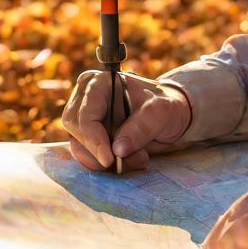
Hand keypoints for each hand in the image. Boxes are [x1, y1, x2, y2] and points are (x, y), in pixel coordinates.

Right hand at [62, 71, 192, 171]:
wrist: (171, 118)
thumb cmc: (165, 106)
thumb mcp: (161, 111)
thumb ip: (141, 127)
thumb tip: (117, 150)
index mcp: (100, 84)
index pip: (85, 112)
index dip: (93, 137)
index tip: (108, 158)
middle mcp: (87, 101)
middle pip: (76, 131)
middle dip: (100, 152)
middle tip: (128, 161)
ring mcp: (87, 121)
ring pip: (80, 148)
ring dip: (106, 161)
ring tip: (139, 158)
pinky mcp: (90, 139)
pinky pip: (89, 157)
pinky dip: (108, 165)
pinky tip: (133, 161)